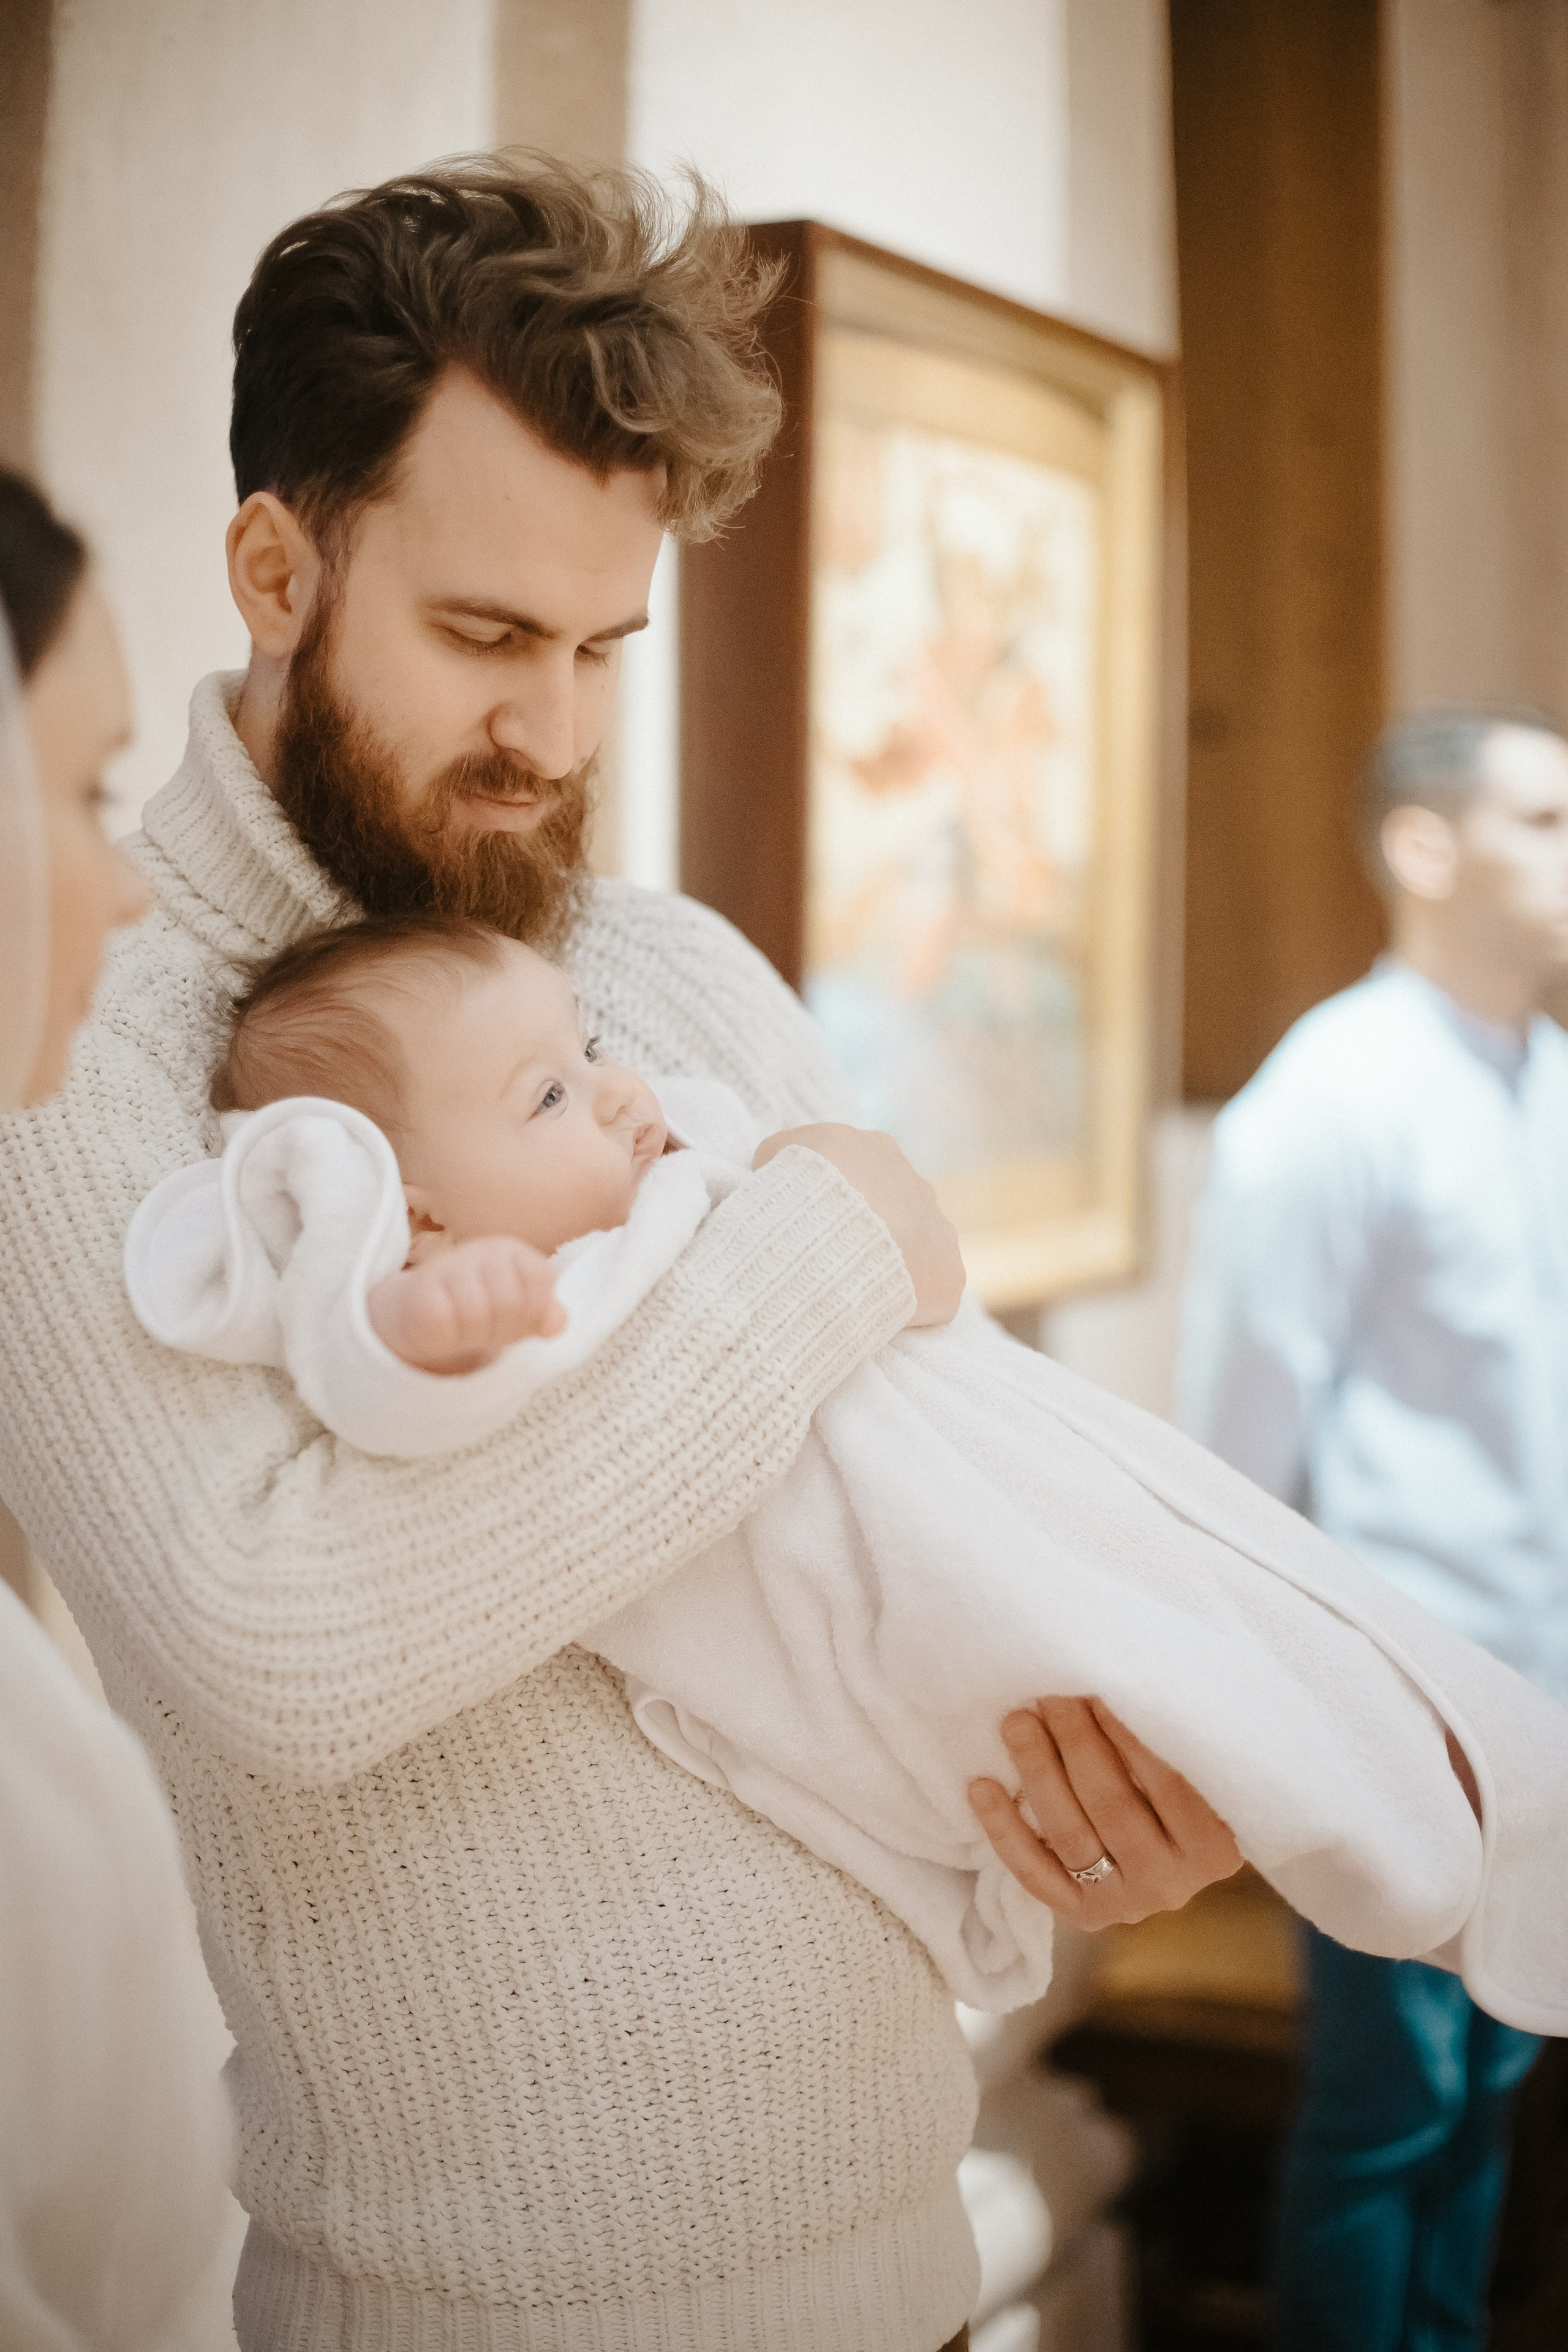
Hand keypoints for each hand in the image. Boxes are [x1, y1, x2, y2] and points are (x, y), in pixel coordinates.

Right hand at [367, 1236, 564, 1372]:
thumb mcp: (516, 1312)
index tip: (518, 1319)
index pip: (540, 1276)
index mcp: (511, 1252)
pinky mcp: (418, 1292)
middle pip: (511, 1300)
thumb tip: (558, 1321)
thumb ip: (542, 1314)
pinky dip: (450, 1338)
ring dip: (476, 1336)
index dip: (534, 1308)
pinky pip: (447, 1325)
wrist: (414, 1316)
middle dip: (504, 1328)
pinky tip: (444, 1333)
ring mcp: (447, 1266)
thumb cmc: (476, 1311)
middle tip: (488, 1331)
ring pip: (479, 1314)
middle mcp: (480, 1251)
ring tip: (466, 1332)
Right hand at [752, 1122, 964, 1326]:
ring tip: (855, 1289)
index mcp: (878, 1151)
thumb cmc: (803, 1188)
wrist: (835, 1231)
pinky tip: (879, 1316)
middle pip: (893, 1212)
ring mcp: (940, 1230)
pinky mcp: (949, 1275)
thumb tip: (774, 1168)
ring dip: (893, 1267)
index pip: (861, 1174)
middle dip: (869, 1234)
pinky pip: (930, 1295)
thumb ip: (783, 1155)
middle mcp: (917, 1185)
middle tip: (833, 1259)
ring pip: (918, 1252)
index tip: (816, 1226)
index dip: (836, 1202)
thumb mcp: (778, 1154)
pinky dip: (908, 1306)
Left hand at [969, 1696, 1242, 1928]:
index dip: (1126, 1730)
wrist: (1179, 1855)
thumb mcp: (1197, 1766)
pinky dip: (1004, 1829)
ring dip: (1037, 1772)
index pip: (1167, 1782)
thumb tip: (1113, 1677)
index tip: (1095, 1684)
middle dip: (1075, 1742)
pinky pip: (1035, 1874)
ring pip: (1069, 1834)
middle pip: (1112, 1805)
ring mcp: (1127, 1904)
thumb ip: (1170, 1737)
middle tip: (1049, 1693)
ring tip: (1016, 1721)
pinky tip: (981, 1785)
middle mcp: (1172, 1883)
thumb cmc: (1189, 1785)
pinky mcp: (1085, 1914)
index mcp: (1214, 1847)